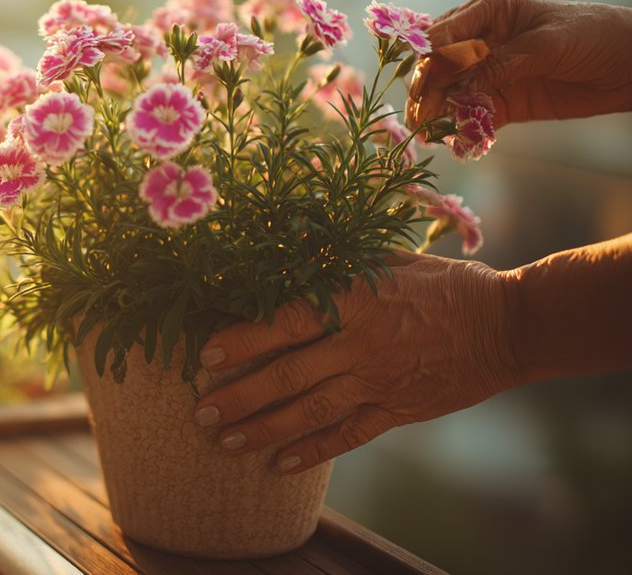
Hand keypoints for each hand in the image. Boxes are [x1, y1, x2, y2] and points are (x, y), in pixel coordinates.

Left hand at [193, 251, 521, 473]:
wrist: (508, 324)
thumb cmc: (439, 283)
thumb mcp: (385, 260)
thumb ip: (333, 262)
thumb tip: (277, 246)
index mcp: (353, 298)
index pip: (284, 321)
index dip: (242, 340)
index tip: (206, 357)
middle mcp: (360, 342)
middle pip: (287, 375)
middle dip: (238, 397)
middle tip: (202, 412)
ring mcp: (379, 380)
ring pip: (309, 411)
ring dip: (263, 429)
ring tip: (226, 442)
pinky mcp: (398, 409)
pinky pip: (348, 435)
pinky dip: (312, 451)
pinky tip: (280, 464)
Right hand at [406, 0, 631, 135]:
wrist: (631, 65)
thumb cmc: (594, 35)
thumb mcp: (547, 45)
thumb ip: (502, 63)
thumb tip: (461, 87)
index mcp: (489, 11)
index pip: (445, 32)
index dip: (428, 56)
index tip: (419, 81)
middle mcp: (482, 40)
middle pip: (440, 65)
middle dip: (425, 88)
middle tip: (418, 114)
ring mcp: (490, 72)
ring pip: (450, 92)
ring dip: (436, 112)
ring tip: (425, 132)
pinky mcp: (502, 100)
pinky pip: (472, 115)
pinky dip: (459, 128)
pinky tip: (449, 140)